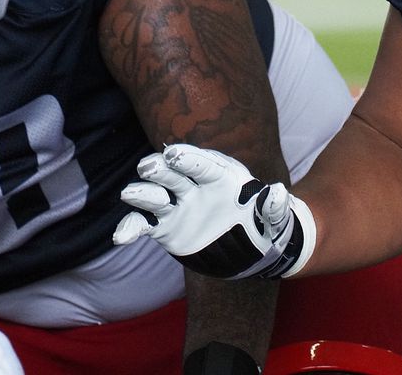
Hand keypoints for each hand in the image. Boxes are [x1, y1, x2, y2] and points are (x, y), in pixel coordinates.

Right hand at [114, 143, 314, 279]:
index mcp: (223, 176)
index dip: (190, 158)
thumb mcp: (277, 219)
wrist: (252, 248)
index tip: (173, 154)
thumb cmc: (266, 225)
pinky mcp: (165, 226)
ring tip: (129, 194)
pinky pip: (144, 224)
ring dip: (142, 192)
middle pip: (174, 173)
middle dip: (161, 169)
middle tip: (149, 167)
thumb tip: (279, 192)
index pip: (204, 164)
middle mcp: (196, 186)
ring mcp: (178, 205)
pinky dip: (131, 227)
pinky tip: (121, 237)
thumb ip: (276, 207)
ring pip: (155, 195)